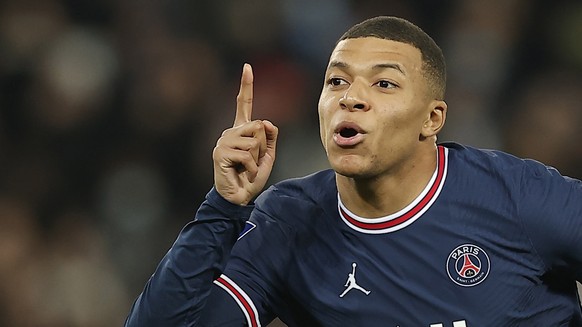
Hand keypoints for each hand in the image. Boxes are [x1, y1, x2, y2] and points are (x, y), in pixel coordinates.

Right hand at [212, 64, 278, 204]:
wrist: (238, 197)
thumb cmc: (251, 176)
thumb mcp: (267, 156)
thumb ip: (270, 137)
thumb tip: (266, 121)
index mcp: (241, 130)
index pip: (244, 104)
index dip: (246, 86)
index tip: (247, 67)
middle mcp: (230, 132)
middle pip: (258, 126)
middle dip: (264, 146)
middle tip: (253, 162)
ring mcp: (223, 141)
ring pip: (255, 140)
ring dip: (258, 158)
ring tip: (248, 169)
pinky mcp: (221, 153)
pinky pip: (248, 154)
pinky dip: (252, 167)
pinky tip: (244, 173)